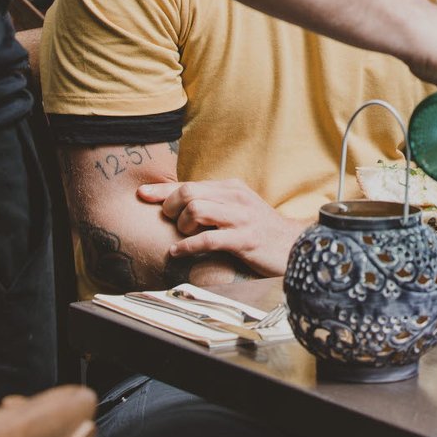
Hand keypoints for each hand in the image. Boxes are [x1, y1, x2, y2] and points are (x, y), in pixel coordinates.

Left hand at [138, 177, 307, 277]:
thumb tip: (181, 205)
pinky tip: (178, 252)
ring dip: (181, 226)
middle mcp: (236, 198)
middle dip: (171, 208)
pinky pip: (208, 239)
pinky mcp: (245, 240)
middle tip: (170, 223)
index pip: (190, 184)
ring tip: (181, 237)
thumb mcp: (237, 210)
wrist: (295, 246)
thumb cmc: (260, 230)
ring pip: (197, 210)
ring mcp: (241, 218)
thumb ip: (213, 204)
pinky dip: (188, 246)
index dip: (162, 190)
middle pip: (189, 193)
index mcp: (231, 188)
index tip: (141, 194)